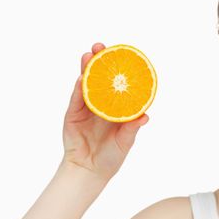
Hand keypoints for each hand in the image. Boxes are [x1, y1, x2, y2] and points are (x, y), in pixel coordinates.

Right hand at [61, 42, 148, 181]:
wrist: (90, 172)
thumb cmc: (111, 157)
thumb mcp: (125, 142)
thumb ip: (132, 129)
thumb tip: (145, 116)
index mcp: (116, 106)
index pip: (117, 83)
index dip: (119, 68)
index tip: (123, 53)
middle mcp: (101, 103)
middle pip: (100, 77)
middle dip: (100, 61)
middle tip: (101, 46)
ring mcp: (86, 107)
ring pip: (86, 83)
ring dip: (87, 68)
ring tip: (89, 54)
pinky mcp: (73, 115)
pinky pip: (76, 99)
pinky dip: (79, 88)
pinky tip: (81, 77)